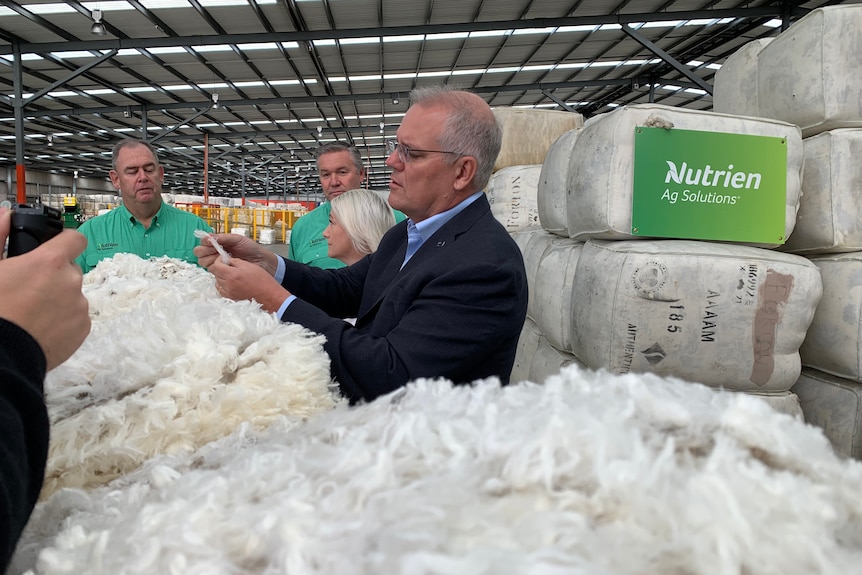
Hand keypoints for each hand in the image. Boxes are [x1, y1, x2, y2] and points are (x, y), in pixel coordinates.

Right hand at [0, 208, 89, 369]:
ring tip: (32, 312)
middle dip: (54, 275)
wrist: (3, 353)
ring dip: (58, 299)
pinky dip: (63, 320)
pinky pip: (76, 317)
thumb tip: (6, 213)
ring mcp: (80, 306)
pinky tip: (41, 326)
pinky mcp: (83, 328)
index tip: (56, 248)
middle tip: (30, 289)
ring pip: (72, 294)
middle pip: (70, 269)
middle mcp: (71, 281)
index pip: (75, 238)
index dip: (65, 242)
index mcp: (50, 262)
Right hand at [194, 233, 278, 275]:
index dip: (204, 243)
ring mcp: (217, 262)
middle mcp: (215, 252)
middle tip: (216, 252)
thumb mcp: (238, 239)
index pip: (203, 242)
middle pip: (199, 253)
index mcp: (218, 242)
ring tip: (223, 258)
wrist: (261, 261)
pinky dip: (216, 267)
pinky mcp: (221, 272)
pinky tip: (226, 265)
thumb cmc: (251, 249)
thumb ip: (224, 238)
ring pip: (203, 262)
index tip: (211, 243)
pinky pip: (212, 271)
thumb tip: (209, 237)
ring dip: (210, 260)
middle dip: (205, 252)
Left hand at [209, 258, 291, 313]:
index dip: (219, 261)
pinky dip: (224, 286)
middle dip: (221, 269)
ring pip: (218, 283)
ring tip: (232, 276)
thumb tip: (226, 260)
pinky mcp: (231, 299)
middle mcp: (228, 285)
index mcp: (232, 275)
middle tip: (229, 267)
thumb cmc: (262, 281)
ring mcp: (229, 293)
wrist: (269, 296)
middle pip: (215, 274)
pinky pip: (222, 291)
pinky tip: (233, 284)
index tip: (224, 259)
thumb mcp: (249, 266)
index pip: (215, 266)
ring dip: (222, 278)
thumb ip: (235, 262)